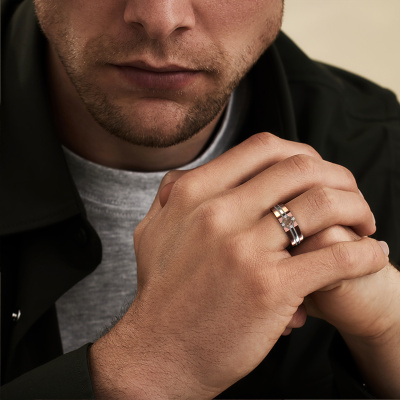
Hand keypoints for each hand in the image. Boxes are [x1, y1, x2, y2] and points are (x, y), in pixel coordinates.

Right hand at [89, 133, 387, 398]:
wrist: (159, 353)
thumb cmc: (160, 295)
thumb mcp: (152, 233)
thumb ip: (169, 198)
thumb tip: (183, 178)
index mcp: (194, 195)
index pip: (263, 149)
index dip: (300, 153)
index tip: (316, 172)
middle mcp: (218, 214)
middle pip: (300, 169)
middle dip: (337, 176)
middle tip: (348, 195)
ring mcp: (244, 249)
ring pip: (324, 204)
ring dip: (357, 208)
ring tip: (364, 223)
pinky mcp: (269, 288)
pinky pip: (336, 257)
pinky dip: (365, 254)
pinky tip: (372, 255)